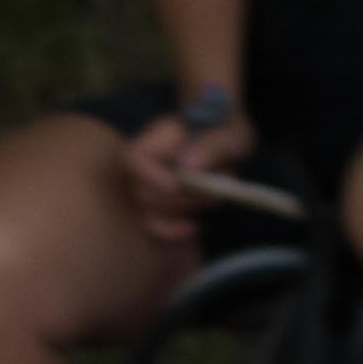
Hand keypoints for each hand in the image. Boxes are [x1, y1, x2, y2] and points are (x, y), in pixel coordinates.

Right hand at [119, 103, 252, 251]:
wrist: (222, 138)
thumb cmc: (223, 130)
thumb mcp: (228, 134)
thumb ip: (212, 146)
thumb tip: (188, 165)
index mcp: (157, 139)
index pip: (135, 159)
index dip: (149, 176)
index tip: (175, 186)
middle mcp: (145, 166)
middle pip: (142, 193)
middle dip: (178, 200)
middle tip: (211, 190)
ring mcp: (150, 188)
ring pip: (148, 214)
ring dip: (181, 214)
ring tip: (212, 199)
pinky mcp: (159, 208)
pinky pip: (155, 228)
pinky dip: (174, 233)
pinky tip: (195, 227)